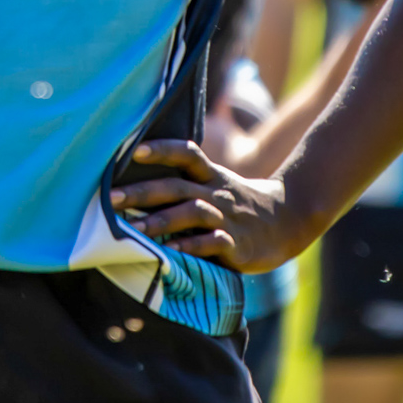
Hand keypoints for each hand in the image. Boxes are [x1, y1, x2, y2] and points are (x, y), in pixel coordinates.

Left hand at [108, 140, 296, 273]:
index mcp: (211, 176)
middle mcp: (216, 193)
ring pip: (192, 213)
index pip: (186, 154)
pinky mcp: (237, 245)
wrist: (289, 219)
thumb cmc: (240, 204)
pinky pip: (213, 243)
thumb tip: (138, 183)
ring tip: (132, 231)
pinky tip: (171, 252)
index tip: (134, 151)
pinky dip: (191, 246)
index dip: (162, 150)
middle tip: (112, 198)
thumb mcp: (217, 185)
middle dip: (143, 191)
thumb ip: (186, 183)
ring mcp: (227, 218)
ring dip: (161, 221)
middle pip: (178, 186)